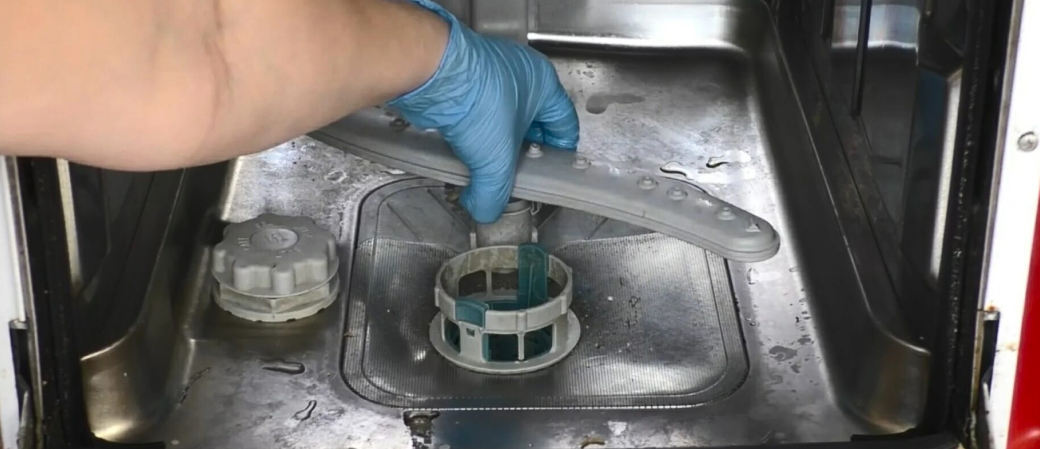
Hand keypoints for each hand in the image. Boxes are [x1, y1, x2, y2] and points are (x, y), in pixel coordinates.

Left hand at [388, 0, 579, 222]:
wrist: (429, 70)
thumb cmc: (475, 96)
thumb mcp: (495, 159)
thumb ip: (494, 193)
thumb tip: (486, 209)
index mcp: (544, 85)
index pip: (564, 124)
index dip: (559, 152)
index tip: (550, 171)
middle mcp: (520, 75)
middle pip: (531, 123)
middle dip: (521, 150)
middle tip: (514, 172)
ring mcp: (490, 73)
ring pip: (500, 117)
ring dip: (493, 140)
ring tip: (485, 163)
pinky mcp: (463, 78)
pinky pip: (474, 111)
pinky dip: (470, 131)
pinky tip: (461, 149)